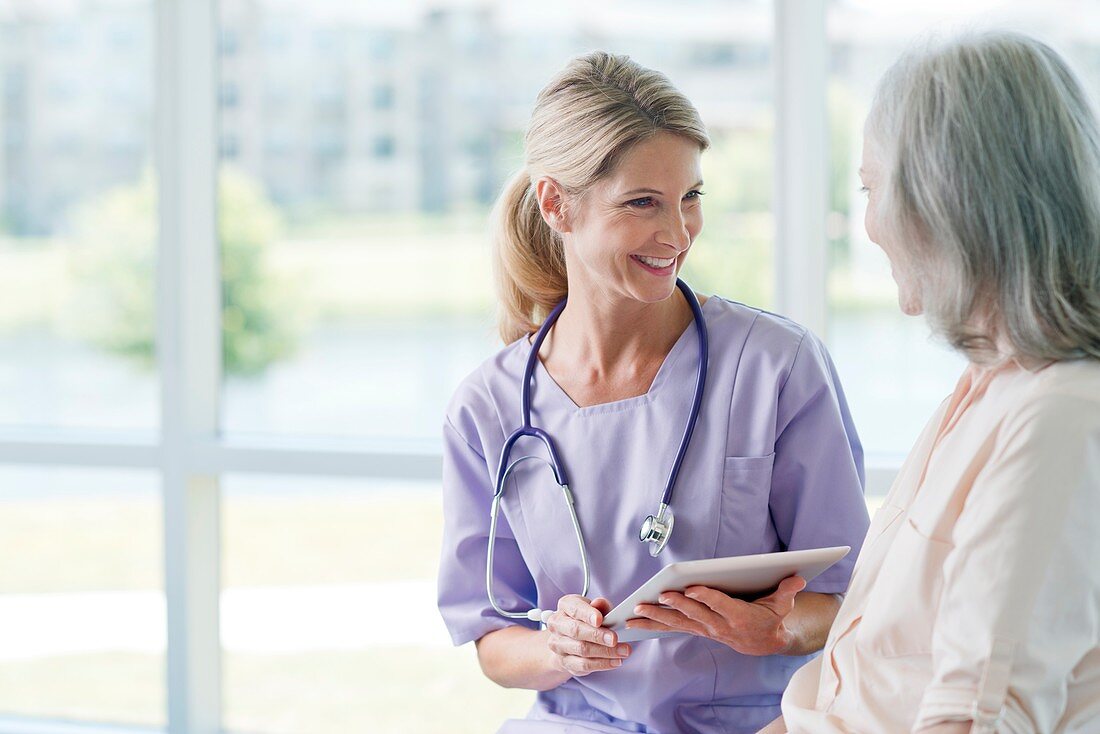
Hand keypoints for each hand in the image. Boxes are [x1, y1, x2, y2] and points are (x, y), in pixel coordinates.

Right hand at [545, 594, 631, 676]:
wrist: (567, 638)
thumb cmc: (584, 619)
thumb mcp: (594, 608)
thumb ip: (599, 606)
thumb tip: (600, 604)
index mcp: (565, 606)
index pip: (574, 608)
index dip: (587, 614)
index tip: (600, 619)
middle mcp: (557, 624)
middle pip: (576, 630)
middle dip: (597, 635)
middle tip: (614, 639)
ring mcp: (558, 645)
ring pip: (581, 649)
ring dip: (605, 652)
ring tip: (623, 651)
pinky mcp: (564, 662)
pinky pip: (583, 665)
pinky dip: (602, 664)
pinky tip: (615, 661)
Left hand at [626, 575, 806, 655]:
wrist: (764, 642)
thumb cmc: (771, 617)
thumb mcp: (783, 605)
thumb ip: (787, 592)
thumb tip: (797, 578)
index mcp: (738, 616)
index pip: (720, 604)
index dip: (706, 596)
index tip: (692, 587)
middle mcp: (718, 625)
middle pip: (694, 613)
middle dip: (675, 605)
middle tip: (657, 596)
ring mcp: (705, 629)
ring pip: (677, 622)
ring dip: (655, 617)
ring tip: (636, 611)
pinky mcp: (696, 629)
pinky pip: (672, 627)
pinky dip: (652, 624)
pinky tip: (634, 621)